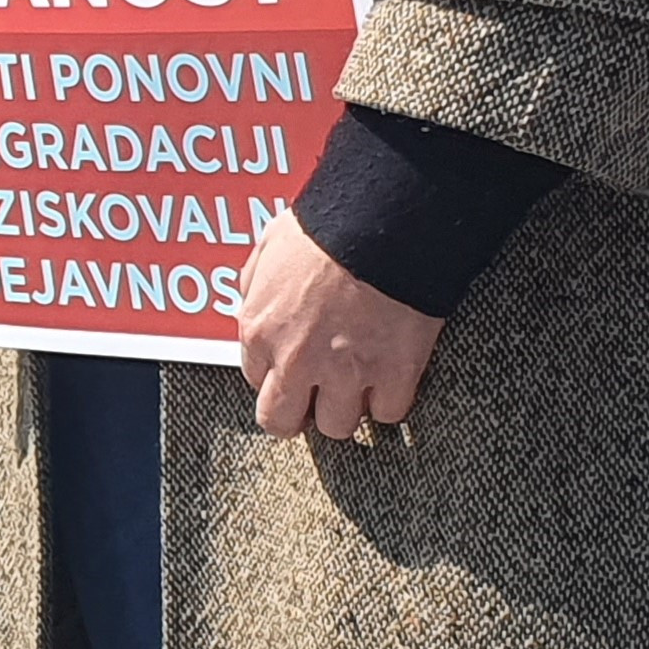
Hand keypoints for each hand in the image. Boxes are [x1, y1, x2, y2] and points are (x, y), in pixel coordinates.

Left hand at [234, 210, 446, 439]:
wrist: (385, 222)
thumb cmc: (328, 226)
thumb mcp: (269, 246)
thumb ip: (256, 284)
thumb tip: (255, 299)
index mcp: (260, 330)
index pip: (255, 381)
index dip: (275, 374)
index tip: (290, 369)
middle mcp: (296, 360)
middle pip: (282, 421)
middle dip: (296, 414)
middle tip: (313, 400)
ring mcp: (346, 372)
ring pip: (337, 426)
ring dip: (345, 409)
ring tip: (355, 387)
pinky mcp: (394, 373)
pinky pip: (389, 413)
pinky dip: (391, 400)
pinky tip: (390, 380)